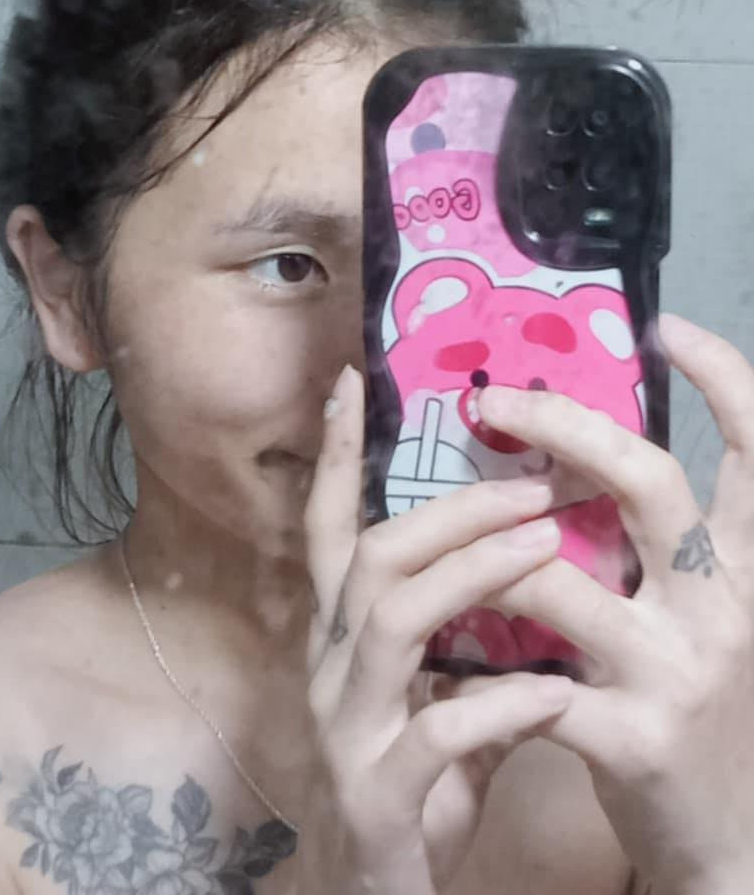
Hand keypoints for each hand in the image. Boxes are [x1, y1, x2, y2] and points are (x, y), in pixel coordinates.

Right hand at [297, 364, 576, 894]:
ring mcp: (346, 728)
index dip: (333, 455)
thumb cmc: (416, 782)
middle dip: (452, 513)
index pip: (326, 527)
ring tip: (547, 551)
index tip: (351, 380)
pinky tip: (556, 693)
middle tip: (534, 484)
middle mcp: (329, 667)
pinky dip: (500, 705)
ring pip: (391, 621)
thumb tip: (539, 556)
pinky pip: (434, 733)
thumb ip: (472, 633)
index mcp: (340, 636)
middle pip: (372, 557)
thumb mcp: (440, 693)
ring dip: (472, 577)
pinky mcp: (378, 794)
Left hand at [475, 314, 753, 893]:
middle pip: (649, 483)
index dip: (727, 382)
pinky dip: (477, 657)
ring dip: (487, 554)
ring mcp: (680, 671)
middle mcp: (725, 605)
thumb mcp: (698, 612)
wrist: (729, 839)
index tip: (671, 328)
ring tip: (448, 539)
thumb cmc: (696, 700)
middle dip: (565, 427)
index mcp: (746, 567)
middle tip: (495, 399)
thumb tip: (571, 460)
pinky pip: (530, 677)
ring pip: (557, 578)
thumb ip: (652, 543)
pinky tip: (445, 646)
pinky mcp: (633, 738)